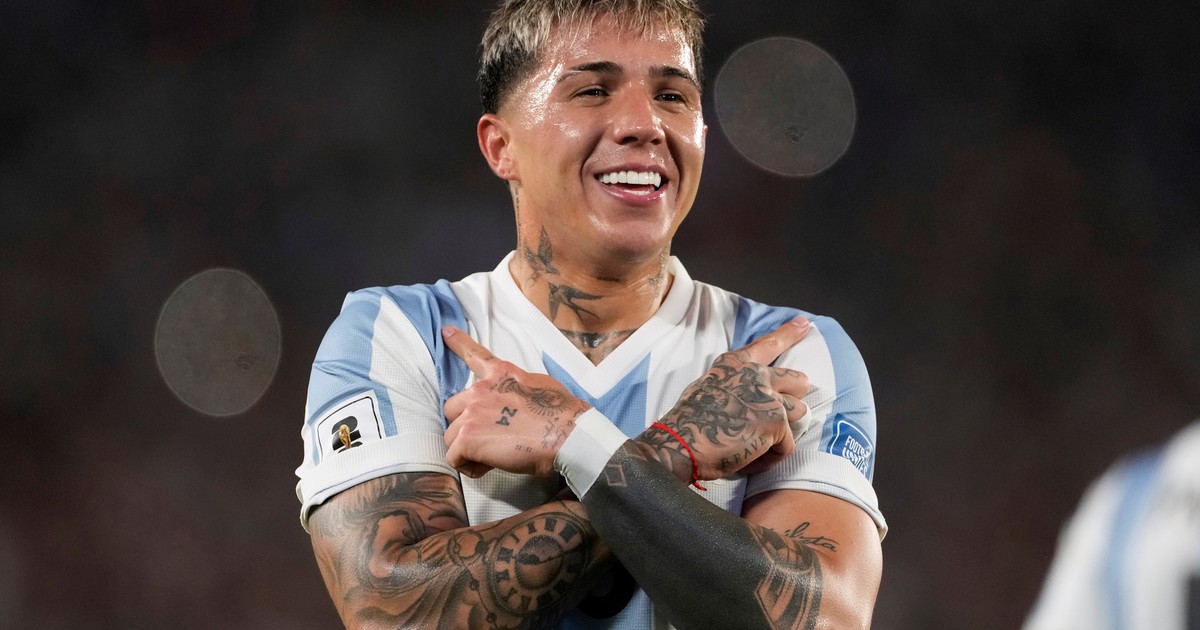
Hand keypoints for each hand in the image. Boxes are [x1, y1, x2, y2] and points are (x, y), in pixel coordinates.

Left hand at [442, 326, 591, 477]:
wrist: (566, 434)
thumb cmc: (562, 414)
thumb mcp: (540, 386)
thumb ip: (518, 389)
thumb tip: (517, 401)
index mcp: (501, 374)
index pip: (474, 354)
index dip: (458, 342)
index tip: (446, 332)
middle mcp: (481, 390)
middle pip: (452, 408)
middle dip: (464, 425)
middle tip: (487, 440)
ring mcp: (472, 414)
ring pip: (451, 437)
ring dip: (468, 450)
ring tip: (492, 458)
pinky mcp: (469, 438)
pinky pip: (454, 457)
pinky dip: (468, 466)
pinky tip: (487, 467)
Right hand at [642, 317, 812, 479]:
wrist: (681, 443)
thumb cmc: (688, 423)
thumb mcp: (708, 388)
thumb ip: (733, 385)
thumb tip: (750, 398)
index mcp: (735, 364)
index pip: (768, 344)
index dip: (789, 333)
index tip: (804, 323)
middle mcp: (755, 374)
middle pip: (797, 380)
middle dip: (795, 396)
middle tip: (786, 411)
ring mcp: (768, 397)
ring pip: (799, 413)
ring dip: (784, 432)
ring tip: (758, 444)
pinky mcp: (776, 422)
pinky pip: (787, 445)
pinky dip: (770, 458)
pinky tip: (748, 460)